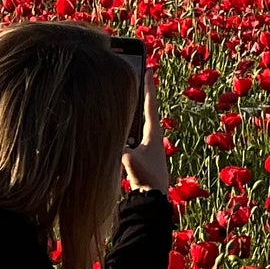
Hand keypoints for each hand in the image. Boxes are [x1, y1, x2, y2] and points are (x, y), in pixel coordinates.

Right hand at [123, 72, 171, 195]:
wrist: (152, 199)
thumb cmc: (147, 179)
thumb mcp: (133, 163)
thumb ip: (124, 152)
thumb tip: (117, 144)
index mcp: (153, 133)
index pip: (149, 105)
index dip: (148, 87)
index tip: (149, 69)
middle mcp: (151, 135)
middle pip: (145, 108)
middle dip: (140, 92)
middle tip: (138, 75)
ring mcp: (147, 144)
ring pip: (139, 120)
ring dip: (133, 108)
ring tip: (126, 93)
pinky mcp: (141, 153)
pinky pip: (133, 131)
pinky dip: (128, 123)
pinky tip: (119, 121)